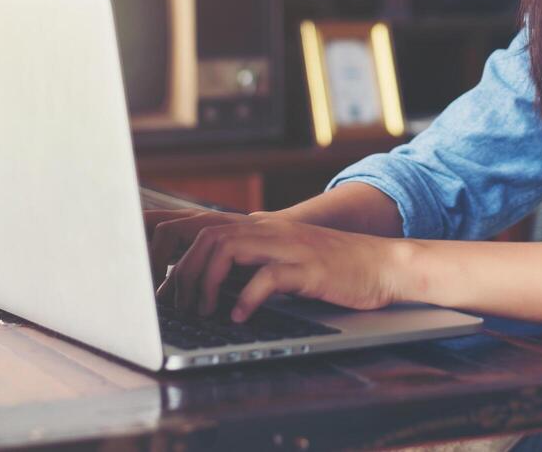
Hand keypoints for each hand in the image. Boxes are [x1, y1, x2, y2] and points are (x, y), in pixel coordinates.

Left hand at [146, 209, 410, 320]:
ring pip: (229, 248)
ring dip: (207, 282)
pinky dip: (247, 299)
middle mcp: (272, 230)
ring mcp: (290, 246)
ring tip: (204, 311)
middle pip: (207, 235)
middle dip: (184, 271)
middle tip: (179, 306)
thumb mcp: (287, 259)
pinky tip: (240, 318)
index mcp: (263, 228)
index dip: (172, 247)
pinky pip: (268, 278)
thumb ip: (253, 263)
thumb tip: (208, 284)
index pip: (203, 224)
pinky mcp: (309, 268)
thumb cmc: (335, 268)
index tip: (157, 282)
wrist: (385, 264)